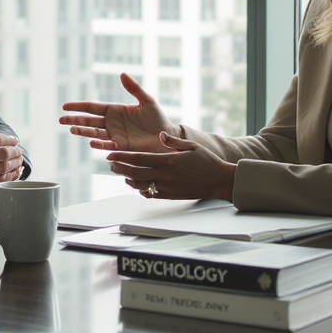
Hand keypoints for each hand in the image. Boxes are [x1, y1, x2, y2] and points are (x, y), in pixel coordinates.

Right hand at [0, 113, 24, 193]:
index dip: (10, 139)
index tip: (15, 141)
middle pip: (4, 153)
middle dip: (16, 152)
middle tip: (19, 151)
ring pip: (4, 167)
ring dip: (16, 164)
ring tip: (19, 161)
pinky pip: (0, 180)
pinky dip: (10, 177)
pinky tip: (14, 173)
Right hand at [59, 73, 180, 153]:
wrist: (166, 136)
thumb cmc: (157, 118)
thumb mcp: (147, 100)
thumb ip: (134, 88)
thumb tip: (122, 73)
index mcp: (115, 110)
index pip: (92, 107)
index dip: (78, 107)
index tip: (65, 106)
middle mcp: (112, 123)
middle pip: (89, 121)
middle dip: (74, 120)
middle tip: (60, 120)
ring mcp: (115, 135)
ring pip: (94, 133)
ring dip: (83, 131)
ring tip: (71, 129)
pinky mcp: (121, 147)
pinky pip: (107, 145)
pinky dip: (99, 144)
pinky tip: (91, 141)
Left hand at [108, 133, 236, 201]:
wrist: (220, 181)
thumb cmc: (207, 161)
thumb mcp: (190, 146)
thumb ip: (172, 141)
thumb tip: (159, 135)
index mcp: (168, 160)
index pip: (138, 158)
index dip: (122, 157)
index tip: (111, 155)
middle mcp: (165, 175)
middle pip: (135, 173)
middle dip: (120, 169)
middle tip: (111, 166)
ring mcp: (168, 187)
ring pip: (140, 185)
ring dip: (128, 180)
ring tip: (122, 175)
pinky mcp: (171, 196)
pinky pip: (151, 194)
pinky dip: (141, 190)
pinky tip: (137, 185)